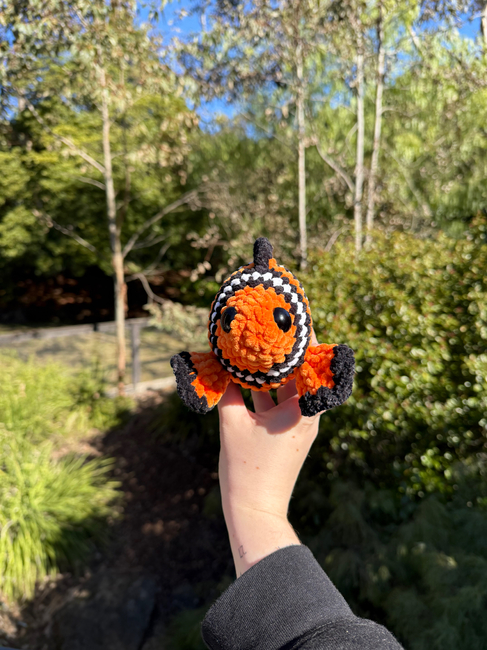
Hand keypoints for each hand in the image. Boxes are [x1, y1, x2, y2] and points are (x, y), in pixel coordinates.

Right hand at [218, 332, 321, 575]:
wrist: (255, 512)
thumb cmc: (246, 470)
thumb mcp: (232, 425)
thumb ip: (228, 391)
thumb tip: (221, 364)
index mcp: (302, 410)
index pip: (308, 364)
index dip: (304, 338)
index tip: (298, 315)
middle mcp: (306, 415)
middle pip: (300, 373)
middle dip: (288, 349)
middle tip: (276, 324)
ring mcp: (298, 425)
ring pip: (289, 387)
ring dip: (276, 369)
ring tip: (262, 344)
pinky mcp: (287, 433)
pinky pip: (280, 403)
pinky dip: (268, 390)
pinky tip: (250, 375)